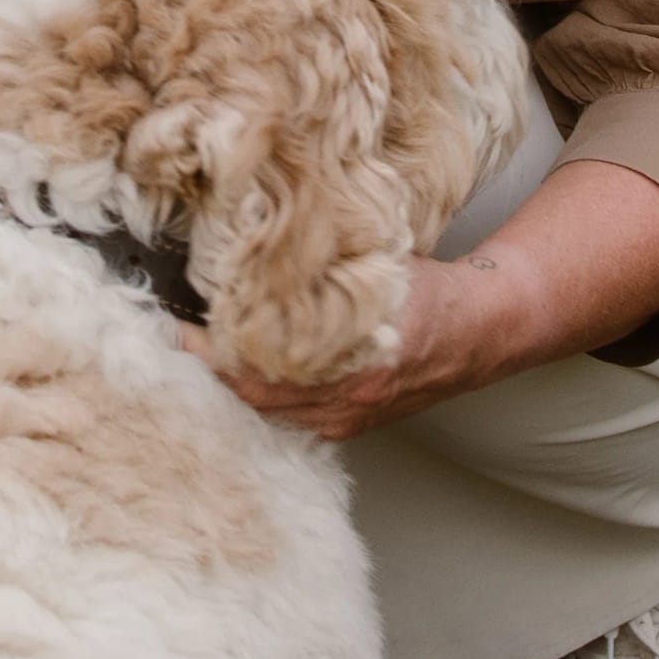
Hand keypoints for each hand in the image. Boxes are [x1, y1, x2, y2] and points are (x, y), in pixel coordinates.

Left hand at [190, 250, 529, 440]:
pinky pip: (293, 419)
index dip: (217, 352)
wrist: (481, 329)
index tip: (180, 329)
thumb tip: (268, 235)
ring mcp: (348, 418)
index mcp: (355, 362)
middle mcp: (347, 400)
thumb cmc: (429, 291)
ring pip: (272, 413)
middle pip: (258, 398)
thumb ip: (324, 259)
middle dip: (215, 371)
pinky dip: (264, 397)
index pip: (264, 367)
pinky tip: (244, 373)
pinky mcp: (351, 424)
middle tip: (177, 340)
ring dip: (236, 386)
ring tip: (200, 354)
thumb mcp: (377, 261)